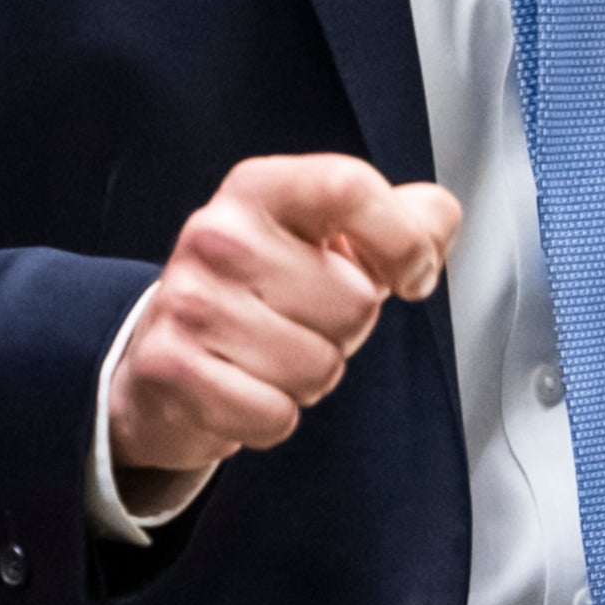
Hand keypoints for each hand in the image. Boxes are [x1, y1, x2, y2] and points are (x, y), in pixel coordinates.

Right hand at [106, 153, 463, 509]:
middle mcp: (217, 234)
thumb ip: (404, 220)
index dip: (402, 240)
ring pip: (319, 366)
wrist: (167, 352)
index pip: (350, 188)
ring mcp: (189, 300)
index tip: (410, 275)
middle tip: (303, 320)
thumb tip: (436, 223)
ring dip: (310, 377)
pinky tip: (244, 388)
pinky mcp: (171, 367)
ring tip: (271, 354)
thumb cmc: (264, 291)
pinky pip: (275, 414)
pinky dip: (272, 416)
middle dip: (345, 330)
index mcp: (261, 188)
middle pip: (353, 301)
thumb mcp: (331, 239)